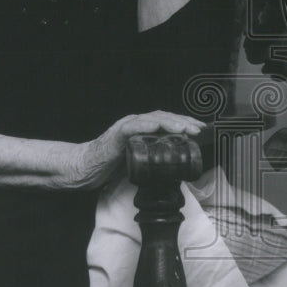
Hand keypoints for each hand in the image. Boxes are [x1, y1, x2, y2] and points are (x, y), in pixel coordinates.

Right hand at [77, 111, 204, 188]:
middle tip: (198, 128)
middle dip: (183, 121)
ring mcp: (126, 127)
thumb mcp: (139, 161)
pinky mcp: (115, 135)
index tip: (200, 129)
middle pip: (164, 117)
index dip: (185, 123)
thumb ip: (154, 158)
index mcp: (144, 129)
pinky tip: (156, 127)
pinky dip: (144, 126)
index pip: (168, 121)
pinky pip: (131, 127)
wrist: (85, 168)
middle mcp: (136, 123)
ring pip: (151, 119)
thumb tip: (176, 167)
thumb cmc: (111, 165)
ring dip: (169, 122)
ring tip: (183, 127)